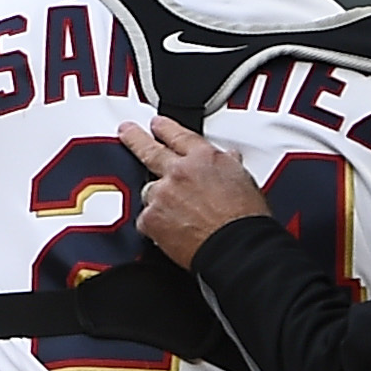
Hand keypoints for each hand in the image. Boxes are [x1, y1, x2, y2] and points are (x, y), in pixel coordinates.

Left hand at [116, 116, 266, 261]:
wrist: (235, 247)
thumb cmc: (245, 219)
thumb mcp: (244, 181)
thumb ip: (228, 166)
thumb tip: (228, 158)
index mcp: (204, 158)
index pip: (179, 136)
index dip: (165, 128)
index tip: (156, 123)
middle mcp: (179, 172)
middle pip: (150, 151)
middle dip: (135, 138)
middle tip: (125, 131)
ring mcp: (162, 194)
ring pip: (150, 191)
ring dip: (159, 199)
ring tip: (178, 214)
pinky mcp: (150, 217)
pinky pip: (147, 218)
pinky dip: (157, 224)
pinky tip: (174, 231)